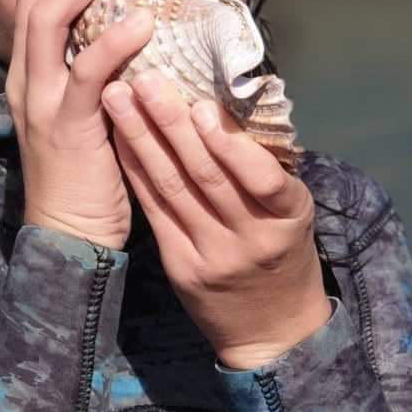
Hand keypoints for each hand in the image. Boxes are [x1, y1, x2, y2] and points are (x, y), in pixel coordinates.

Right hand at [8, 0, 156, 250]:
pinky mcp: (66, 129)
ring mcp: (41, 102)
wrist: (69, 237)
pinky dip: (111, 44)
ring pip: (48, 22)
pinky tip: (142, 23)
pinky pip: (85, 76)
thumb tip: (139, 25)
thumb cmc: (90, 173)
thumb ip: (100, 69)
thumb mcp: (89, 109)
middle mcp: (26, 79)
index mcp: (29, 72)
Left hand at [99, 67, 332, 365]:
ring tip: (118, 97)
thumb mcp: (293, 213)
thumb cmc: (286, 254)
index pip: (260, 177)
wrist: (274, 331)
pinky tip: (120, 139)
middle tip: (145, 79)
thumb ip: (266, 170)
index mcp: (288, 216)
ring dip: (142, 139)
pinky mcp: (180, 266)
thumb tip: (226, 104)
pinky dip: (137, 172)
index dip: (227, 143)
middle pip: (205, 176)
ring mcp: (211, 255)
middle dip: (171, 124)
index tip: (200, 104)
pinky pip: (155, 211)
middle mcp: (249, 237)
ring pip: (172, 189)